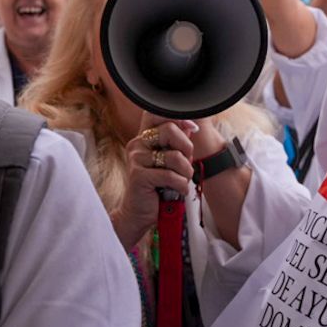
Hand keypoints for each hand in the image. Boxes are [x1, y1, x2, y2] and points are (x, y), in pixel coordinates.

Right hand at [110, 113, 196, 249]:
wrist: (140, 212)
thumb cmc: (158, 186)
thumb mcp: (170, 162)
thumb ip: (177, 143)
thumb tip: (191, 125)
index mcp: (144, 137)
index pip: (157, 114)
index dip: (178, 118)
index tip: (191, 129)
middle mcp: (137, 144)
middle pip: (170, 130)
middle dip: (186, 149)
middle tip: (185, 165)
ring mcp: (136, 159)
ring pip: (175, 156)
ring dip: (186, 172)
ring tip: (181, 181)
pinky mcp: (138, 176)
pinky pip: (170, 176)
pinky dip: (181, 185)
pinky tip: (178, 191)